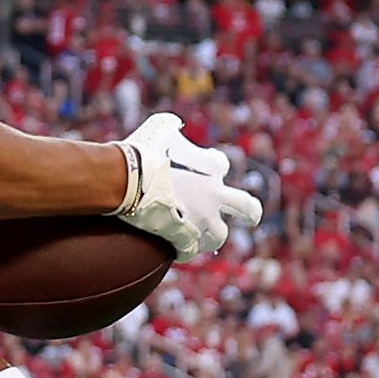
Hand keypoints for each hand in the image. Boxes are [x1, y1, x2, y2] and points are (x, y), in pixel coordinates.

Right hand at [111, 113, 260, 261]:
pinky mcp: (183, 239)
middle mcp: (212, 196)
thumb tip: (174, 126)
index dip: (214, 166)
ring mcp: (200, 221)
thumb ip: (171, 128)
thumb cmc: (140, 153)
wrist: (125, 180)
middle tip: (252, 217)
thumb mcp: (159, 128)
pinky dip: (184, 250)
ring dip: (211, 236)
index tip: (208, 169)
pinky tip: (178, 250)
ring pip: (218, 236)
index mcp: (210, 168)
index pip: (221, 165)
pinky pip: (189, 251)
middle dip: (250, 212)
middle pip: (246, 207)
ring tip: (200, 236)